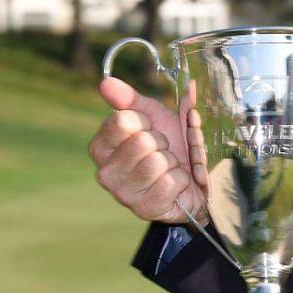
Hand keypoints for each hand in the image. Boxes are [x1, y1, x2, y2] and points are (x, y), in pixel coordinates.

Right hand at [90, 76, 207, 223]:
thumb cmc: (169, 146)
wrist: (192, 180)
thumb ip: (129, 99)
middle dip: (163, 143)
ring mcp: (124, 194)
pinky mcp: (145, 209)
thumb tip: (106, 82)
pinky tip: (175, 184)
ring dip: (173, 162)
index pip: (123, 120)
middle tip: (163, 152)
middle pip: (143, 141)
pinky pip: (171, 182)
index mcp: (100, 148)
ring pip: (158, 162)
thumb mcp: (152, 116)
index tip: (149, 130)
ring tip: (168, 168)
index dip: (145, 122)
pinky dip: (181, 179)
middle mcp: (105, 173)